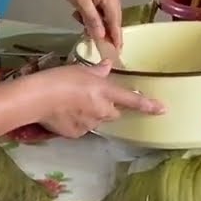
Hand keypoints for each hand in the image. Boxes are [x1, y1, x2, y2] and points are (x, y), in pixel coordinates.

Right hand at [35, 61, 164, 137]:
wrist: (37, 98)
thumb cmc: (58, 78)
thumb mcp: (79, 69)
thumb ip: (96, 71)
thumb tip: (107, 67)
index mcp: (105, 91)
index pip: (132, 100)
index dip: (149, 105)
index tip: (163, 110)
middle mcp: (102, 109)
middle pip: (114, 112)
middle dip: (110, 108)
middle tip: (94, 98)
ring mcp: (90, 124)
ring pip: (97, 120)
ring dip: (91, 114)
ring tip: (71, 104)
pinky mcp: (76, 134)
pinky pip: (82, 128)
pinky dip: (77, 122)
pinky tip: (63, 114)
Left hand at [57, 0, 123, 46]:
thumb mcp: (80, 2)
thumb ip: (92, 19)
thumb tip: (101, 36)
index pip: (116, 22)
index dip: (116, 38)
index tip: (117, 53)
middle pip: (112, 20)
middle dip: (104, 32)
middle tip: (96, 44)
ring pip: (104, 16)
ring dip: (93, 22)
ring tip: (79, 19)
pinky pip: (98, 10)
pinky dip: (89, 15)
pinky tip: (78, 13)